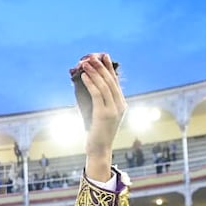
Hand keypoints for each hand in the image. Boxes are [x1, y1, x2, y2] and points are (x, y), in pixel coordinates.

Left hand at [73, 53, 125, 180]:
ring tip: (85, 63)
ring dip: (94, 72)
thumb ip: (96, 100)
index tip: (104, 56)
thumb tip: (85, 83)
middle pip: (111, 81)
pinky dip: (90, 83)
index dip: (110, 68)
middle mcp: (120, 105)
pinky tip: (84, 76)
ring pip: (104, 86)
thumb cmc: (96, 132)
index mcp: (121, 104)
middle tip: (92, 56)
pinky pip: (97, 94)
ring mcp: (114, 110)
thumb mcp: (97, 112)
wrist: (99, 149)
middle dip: (101, 67)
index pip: (115, 82)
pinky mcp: (104, 114)